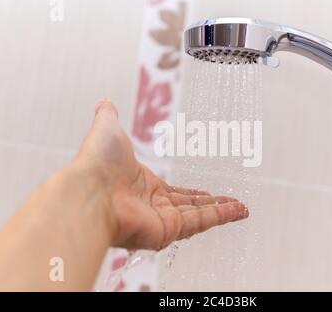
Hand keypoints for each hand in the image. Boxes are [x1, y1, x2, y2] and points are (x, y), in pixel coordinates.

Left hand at [76, 99, 248, 250]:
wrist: (89, 192)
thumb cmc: (96, 163)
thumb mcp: (108, 129)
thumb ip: (109, 116)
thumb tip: (104, 102)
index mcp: (144, 186)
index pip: (175, 192)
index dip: (192, 193)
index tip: (207, 192)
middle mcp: (153, 206)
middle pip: (190, 206)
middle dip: (212, 203)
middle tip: (231, 201)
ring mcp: (160, 220)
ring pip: (199, 215)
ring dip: (222, 211)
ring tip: (242, 208)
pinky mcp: (167, 230)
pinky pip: (200, 222)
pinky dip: (220, 217)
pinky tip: (237, 211)